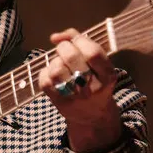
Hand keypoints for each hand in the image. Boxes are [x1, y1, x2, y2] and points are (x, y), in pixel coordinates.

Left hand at [37, 28, 122, 152]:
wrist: (94, 116)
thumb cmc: (95, 81)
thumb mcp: (100, 64)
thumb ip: (82, 42)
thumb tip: (54, 37)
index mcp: (107, 76)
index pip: (92, 52)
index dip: (80, 40)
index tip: (76, 41)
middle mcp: (93, 87)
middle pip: (71, 57)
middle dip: (63, 47)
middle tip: (64, 51)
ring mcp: (75, 97)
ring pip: (56, 68)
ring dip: (55, 61)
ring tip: (60, 65)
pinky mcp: (59, 102)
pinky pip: (45, 79)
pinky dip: (46, 72)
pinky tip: (54, 76)